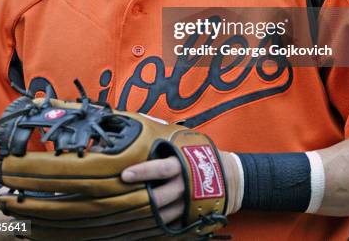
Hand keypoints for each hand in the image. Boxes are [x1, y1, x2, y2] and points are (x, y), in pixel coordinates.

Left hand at [121, 150, 241, 223]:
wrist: (230, 177)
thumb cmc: (202, 156)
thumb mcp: (187, 143)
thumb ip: (167, 140)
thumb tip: (141, 124)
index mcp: (183, 165)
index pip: (160, 169)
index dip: (142, 172)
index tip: (124, 174)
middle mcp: (184, 186)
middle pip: (159, 197)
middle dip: (138, 199)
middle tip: (118, 198)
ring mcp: (187, 204)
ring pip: (161, 215)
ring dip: (143, 214)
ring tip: (124, 211)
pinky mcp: (189, 217)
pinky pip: (169, 225)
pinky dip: (154, 224)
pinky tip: (140, 223)